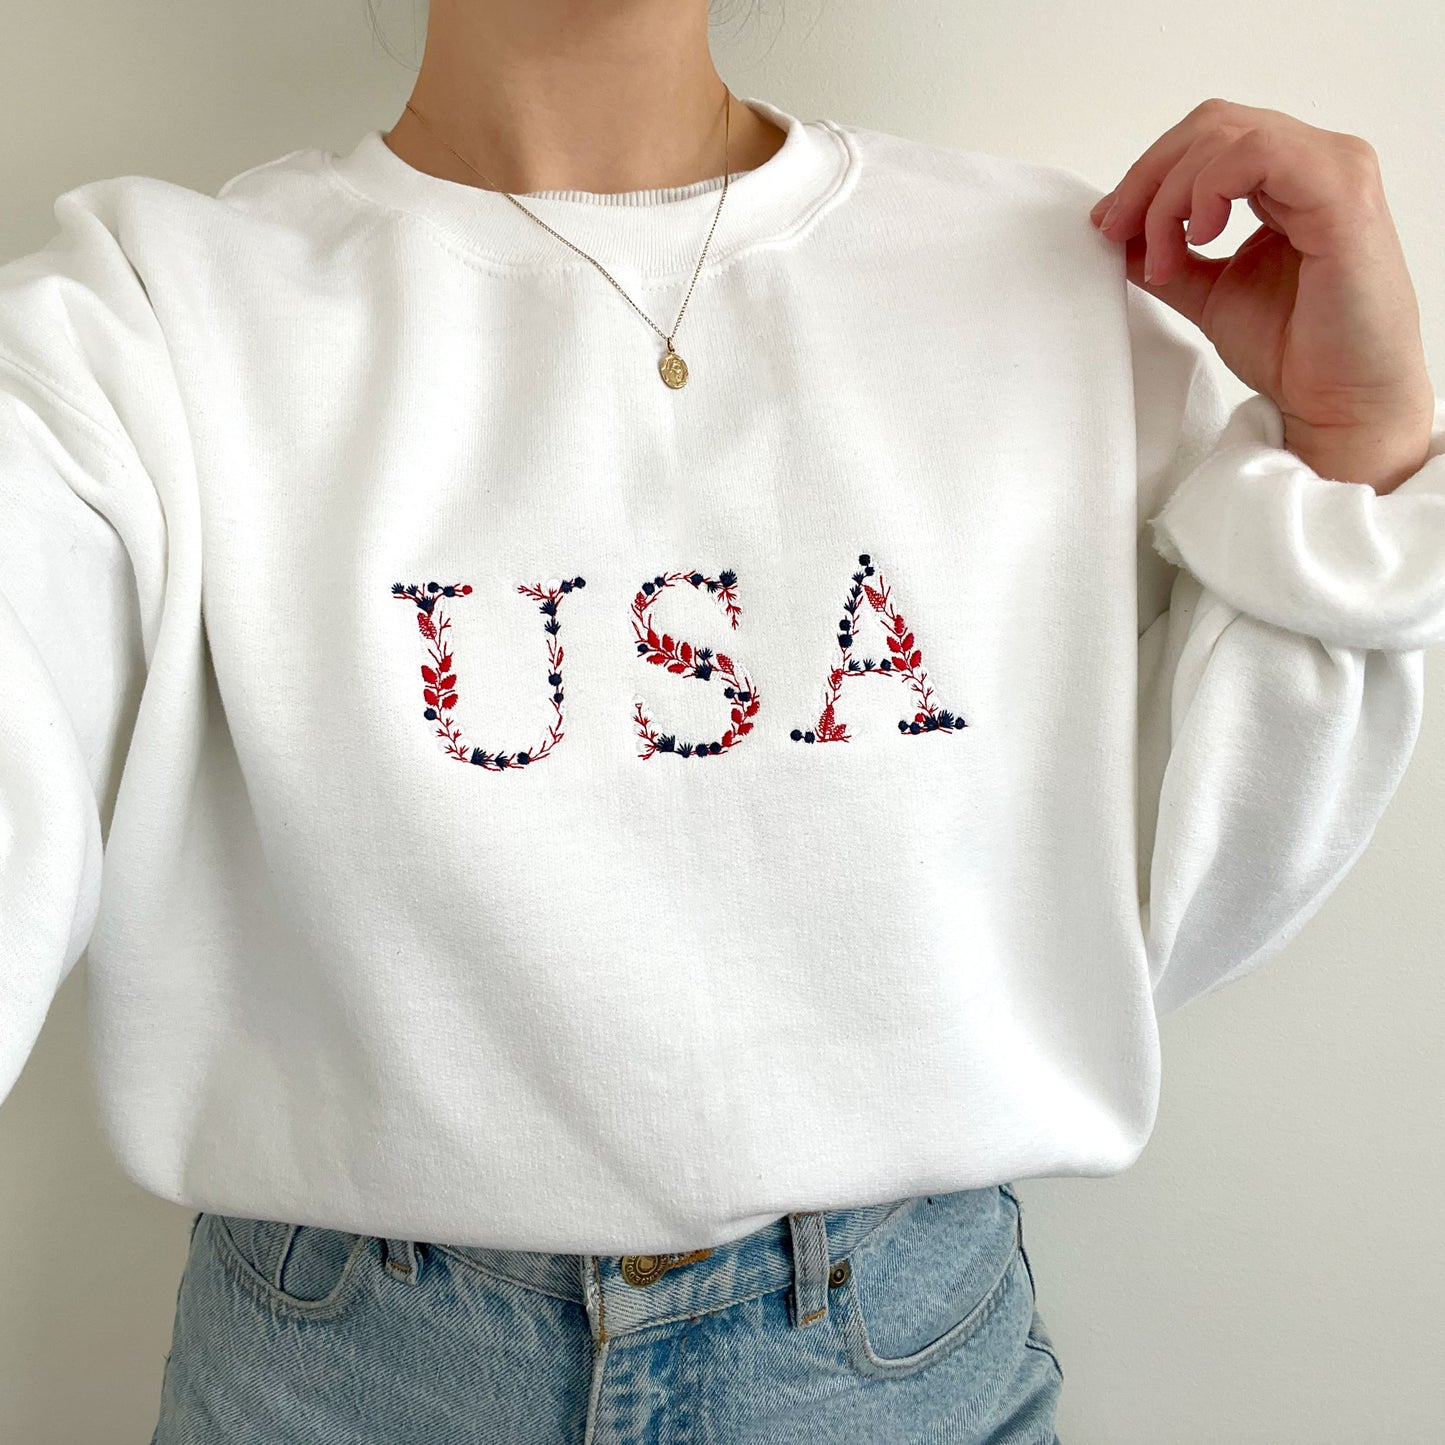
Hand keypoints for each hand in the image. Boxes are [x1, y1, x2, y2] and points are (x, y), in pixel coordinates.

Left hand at [1090, 97, 1434, 491]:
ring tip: (1162, 257)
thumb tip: (1116, 232)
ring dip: (1171, 194)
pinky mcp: (1341, 195)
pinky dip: (1210, 190)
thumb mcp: (1207, 292)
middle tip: (1116, 231)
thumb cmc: (1294, 350)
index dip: (1147, 173)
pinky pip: (1260, 155)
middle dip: (1148, 177)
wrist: (1337, 401)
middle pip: (1211, 125)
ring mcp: (1334, 171)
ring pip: (1227, 135)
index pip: (1207, 139)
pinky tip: (1198, 237)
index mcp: (1289, 177)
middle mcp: (1316, 162)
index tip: (1108, 225)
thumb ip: (1167, 256)